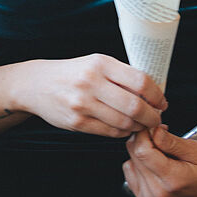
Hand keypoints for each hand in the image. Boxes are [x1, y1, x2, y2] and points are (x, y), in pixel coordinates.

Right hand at [21, 55, 165, 136]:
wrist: (34, 84)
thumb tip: (153, 93)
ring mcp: (82, 104)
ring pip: (124, 122)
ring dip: (139, 127)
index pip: (140, 81)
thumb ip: (122, 76)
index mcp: (100, 64)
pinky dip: (122, 132)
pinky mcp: (77, 122)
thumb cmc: (71, 73)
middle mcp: (91, 82)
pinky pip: (110, 132)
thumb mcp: (95, 64)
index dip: (157, 96)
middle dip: (152, 117)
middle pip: (135, 106)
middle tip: (156, 119)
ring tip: (140, 124)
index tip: (162, 102)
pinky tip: (123, 127)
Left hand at [122, 125, 196, 196]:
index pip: (142, 151)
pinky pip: (130, 171)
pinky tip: (155, 162)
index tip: (155, 127)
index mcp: (172, 179)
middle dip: (144, 140)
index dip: (145, 133)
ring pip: (130, 161)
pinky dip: (139, 163)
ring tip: (162, 152)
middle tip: (161, 137)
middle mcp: (158, 192)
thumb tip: (152, 130)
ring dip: (142, 152)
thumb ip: (171, 141)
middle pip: (134, 155)